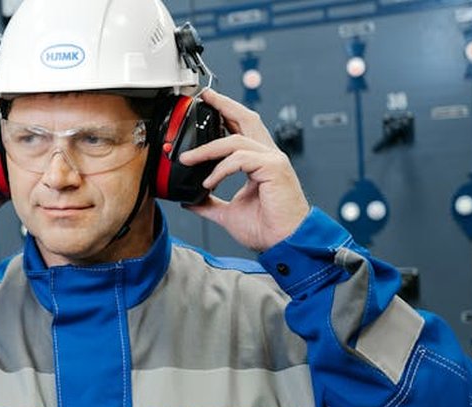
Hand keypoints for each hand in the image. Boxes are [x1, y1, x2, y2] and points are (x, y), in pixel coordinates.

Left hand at [178, 89, 310, 251]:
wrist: (284, 242)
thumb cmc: (266, 228)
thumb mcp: (228, 213)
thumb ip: (209, 202)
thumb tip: (190, 198)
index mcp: (260, 162)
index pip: (242, 130)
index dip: (226, 114)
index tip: (207, 105)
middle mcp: (268, 156)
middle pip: (247, 119)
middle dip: (224, 105)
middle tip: (204, 97)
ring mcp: (273, 160)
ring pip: (236, 140)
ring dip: (208, 148)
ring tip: (187, 159)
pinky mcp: (274, 168)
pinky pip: (241, 159)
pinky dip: (221, 169)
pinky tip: (209, 182)